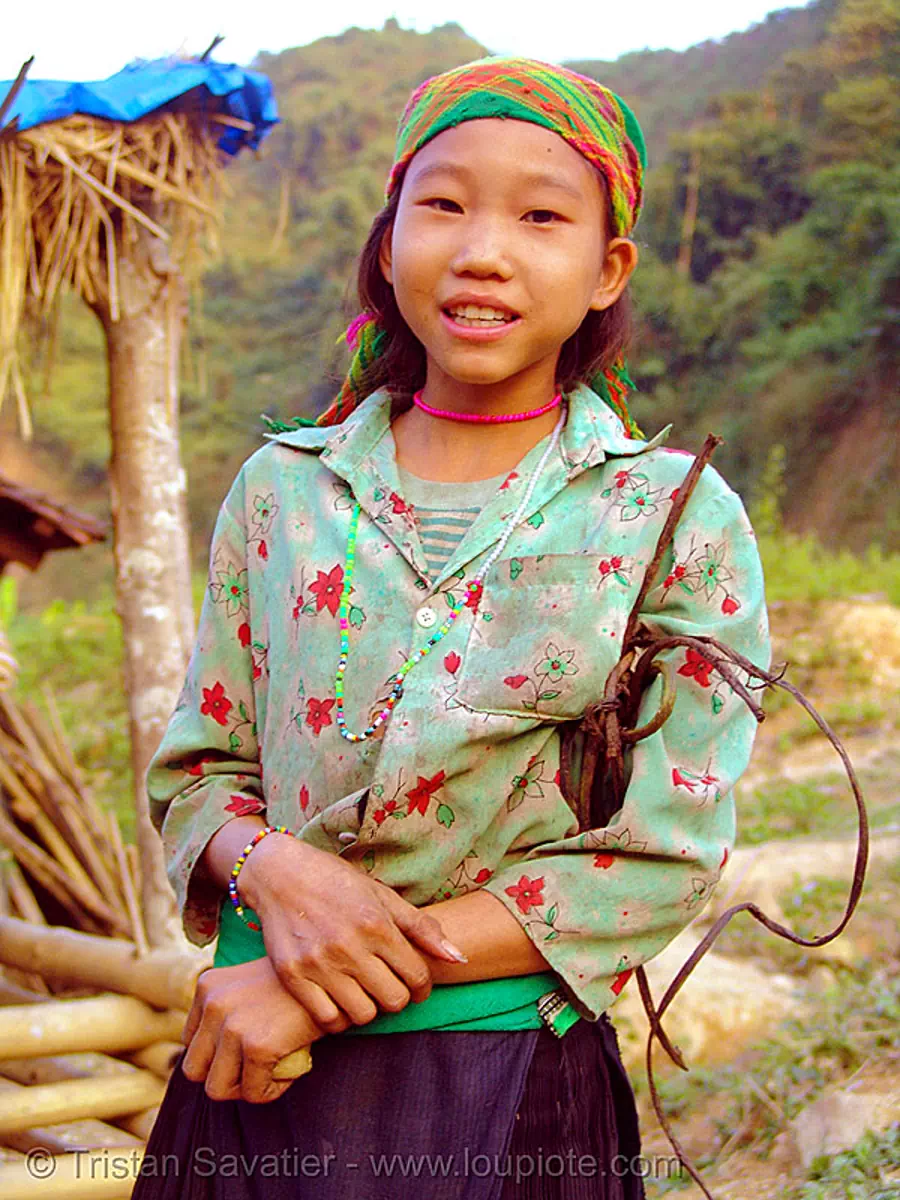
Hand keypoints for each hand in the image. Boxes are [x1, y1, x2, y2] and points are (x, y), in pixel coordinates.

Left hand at [180, 957, 344, 1102]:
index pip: (191, 1042)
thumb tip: (222, 1053)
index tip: (245, 1050)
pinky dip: (273, 1090)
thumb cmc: (299, 983)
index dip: (217, 1054)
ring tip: (270, 1072)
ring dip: (245, 1087)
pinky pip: (254, 1093)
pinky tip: (290, 1070)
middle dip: (224, 1077)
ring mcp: (233, 1025)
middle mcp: (214, 1003)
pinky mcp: (257, 1046)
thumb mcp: (251, 985)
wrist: (335, 974)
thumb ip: (230, 1009)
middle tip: (254, 1070)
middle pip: (194, 1069)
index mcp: (208, 986)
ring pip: (217, 1088)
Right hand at [239, 835, 465, 1032]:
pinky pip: (327, 1019)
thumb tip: (458, 958)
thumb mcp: (382, 895)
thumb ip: (421, 928)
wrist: (280, 874)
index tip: (417, 986)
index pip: (417, 976)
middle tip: (390, 986)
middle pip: (393, 1000)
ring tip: (365, 992)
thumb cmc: (336, 881)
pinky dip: (339, 1016)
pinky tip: (340, 999)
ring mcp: (319, 964)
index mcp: (376, 924)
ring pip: (362, 1015)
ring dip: (370, 1008)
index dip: (423, 987)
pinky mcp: (293, 976)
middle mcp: (349, 946)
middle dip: (399, 997)